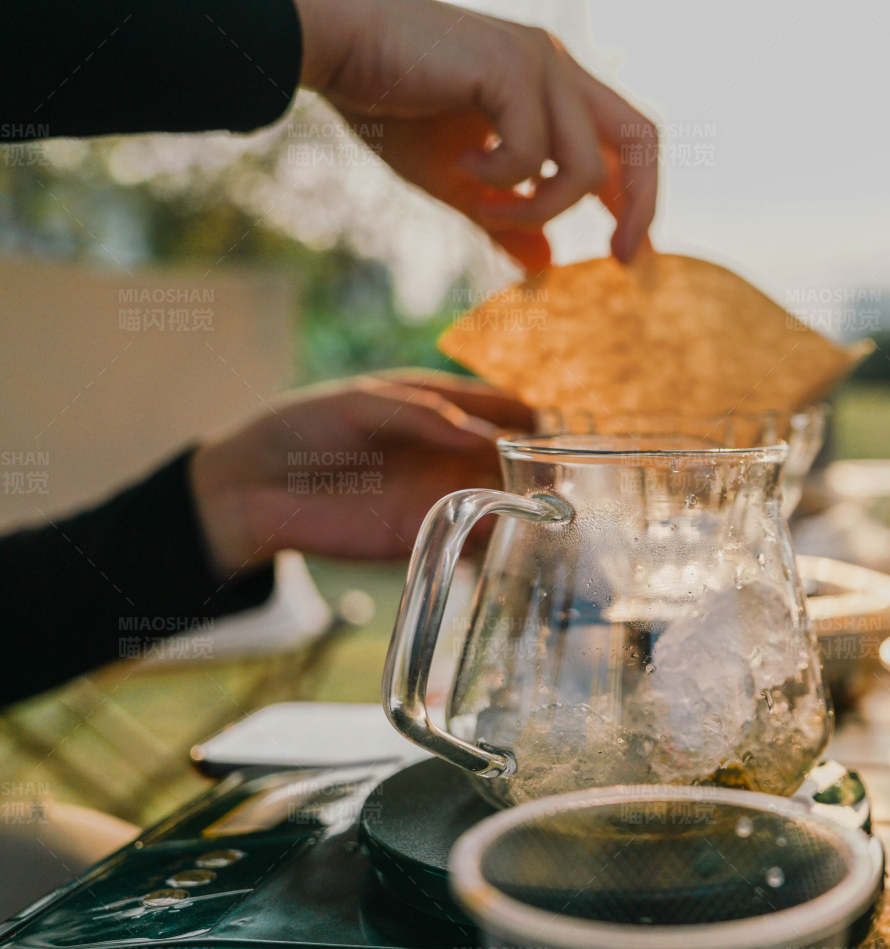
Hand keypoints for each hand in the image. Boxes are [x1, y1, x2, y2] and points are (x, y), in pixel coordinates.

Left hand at [189, 371, 535, 574]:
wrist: (253, 488)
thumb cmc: (302, 427)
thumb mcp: (361, 402)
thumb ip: (422, 413)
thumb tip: (484, 437)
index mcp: (441, 407)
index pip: (503, 406)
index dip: (531, 415)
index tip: (557, 426)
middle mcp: (451, 451)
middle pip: (516, 456)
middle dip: (544, 463)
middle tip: (569, 473)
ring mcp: (441, 494)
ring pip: (506, 497)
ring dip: (532, 502)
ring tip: (558, 506)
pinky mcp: (426, 535)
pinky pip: (475, 537)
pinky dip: (501, 538)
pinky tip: (519, 536)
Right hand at [293, 0, 657, 270]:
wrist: (334, 50)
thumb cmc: (388, 105)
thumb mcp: (456, 180)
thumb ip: (504, 219)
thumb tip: (544, 266)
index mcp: (554, 85)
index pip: (626, 141)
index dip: (639, 198)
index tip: (631, 256)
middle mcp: (558, 66)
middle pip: (641, 140)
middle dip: (642, 205)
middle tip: (622, 259)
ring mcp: (540, 62)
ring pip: (583, 170)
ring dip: (534, 210)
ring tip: (479, 204)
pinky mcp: (513, 68)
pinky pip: (535, 159)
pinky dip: (500, 182)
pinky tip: (461, 166)